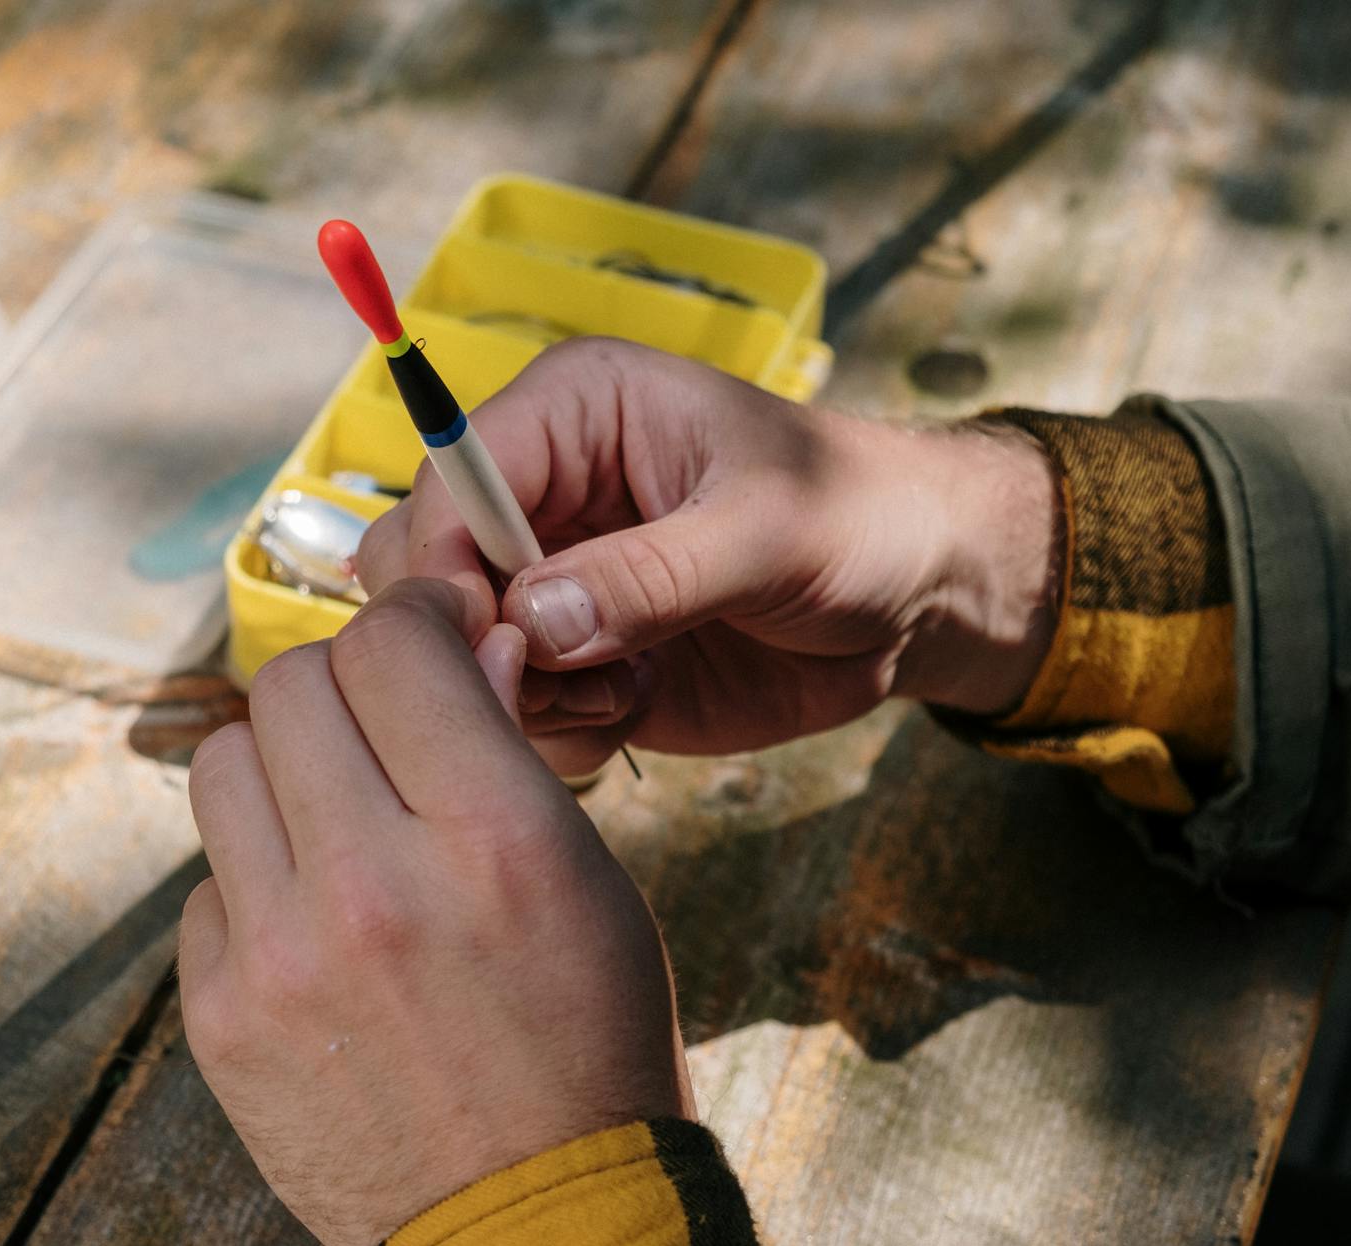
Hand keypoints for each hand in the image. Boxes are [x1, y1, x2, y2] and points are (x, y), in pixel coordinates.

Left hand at [179, 579, 691, 1245]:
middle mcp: (373, 884)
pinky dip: (257, 881)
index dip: (412, 618)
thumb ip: (510, 752)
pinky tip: (317, 924)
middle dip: (344, 684)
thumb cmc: (585, 1041)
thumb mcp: (589, 882)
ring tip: (337, 817)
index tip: (429, 633)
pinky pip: (207, 882)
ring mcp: (282, 955)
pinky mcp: (222, 1017)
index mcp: (492, 838)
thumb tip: (468, 641)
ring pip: (222, 765)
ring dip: (282, 769)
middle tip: (382, 722)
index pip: (392, 645)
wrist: (531, 1216)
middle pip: (293, 687)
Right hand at [357, 338, 1060, 775]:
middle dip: (481, 638)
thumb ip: (651, 575)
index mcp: (575, 411)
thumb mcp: (769, 532)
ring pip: (464, 650)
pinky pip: (517, 705)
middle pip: (429, 568)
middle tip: (575, 677)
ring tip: (629, 690)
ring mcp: (556, 579)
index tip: (490, 641)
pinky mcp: (579, 654)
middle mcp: (545, 492)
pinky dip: (559, 729)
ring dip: (530, 692)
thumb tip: (532, 619)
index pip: (449, 478)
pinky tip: (633, 711)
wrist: (921, 597)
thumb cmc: (862, 518)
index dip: (447, 562)